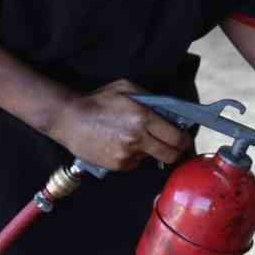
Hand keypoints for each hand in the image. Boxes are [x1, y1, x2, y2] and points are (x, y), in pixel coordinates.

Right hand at [45, 80, 189, 171]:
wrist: (69, 118)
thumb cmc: (98, 101)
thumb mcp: (126, 88)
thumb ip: (150, 98)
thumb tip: (169, 110)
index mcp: (143, 118)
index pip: (177, 137)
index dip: (185, 141)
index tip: (186, 140)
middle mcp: (138, 139)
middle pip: (171, 155)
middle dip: (176, 152)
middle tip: (174, 146)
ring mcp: (127, 155)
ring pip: (151, 158)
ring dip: (150, 151)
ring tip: (135, 138)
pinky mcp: (117, 165)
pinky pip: (135, 163)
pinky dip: (134, 156)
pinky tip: (121, 144)